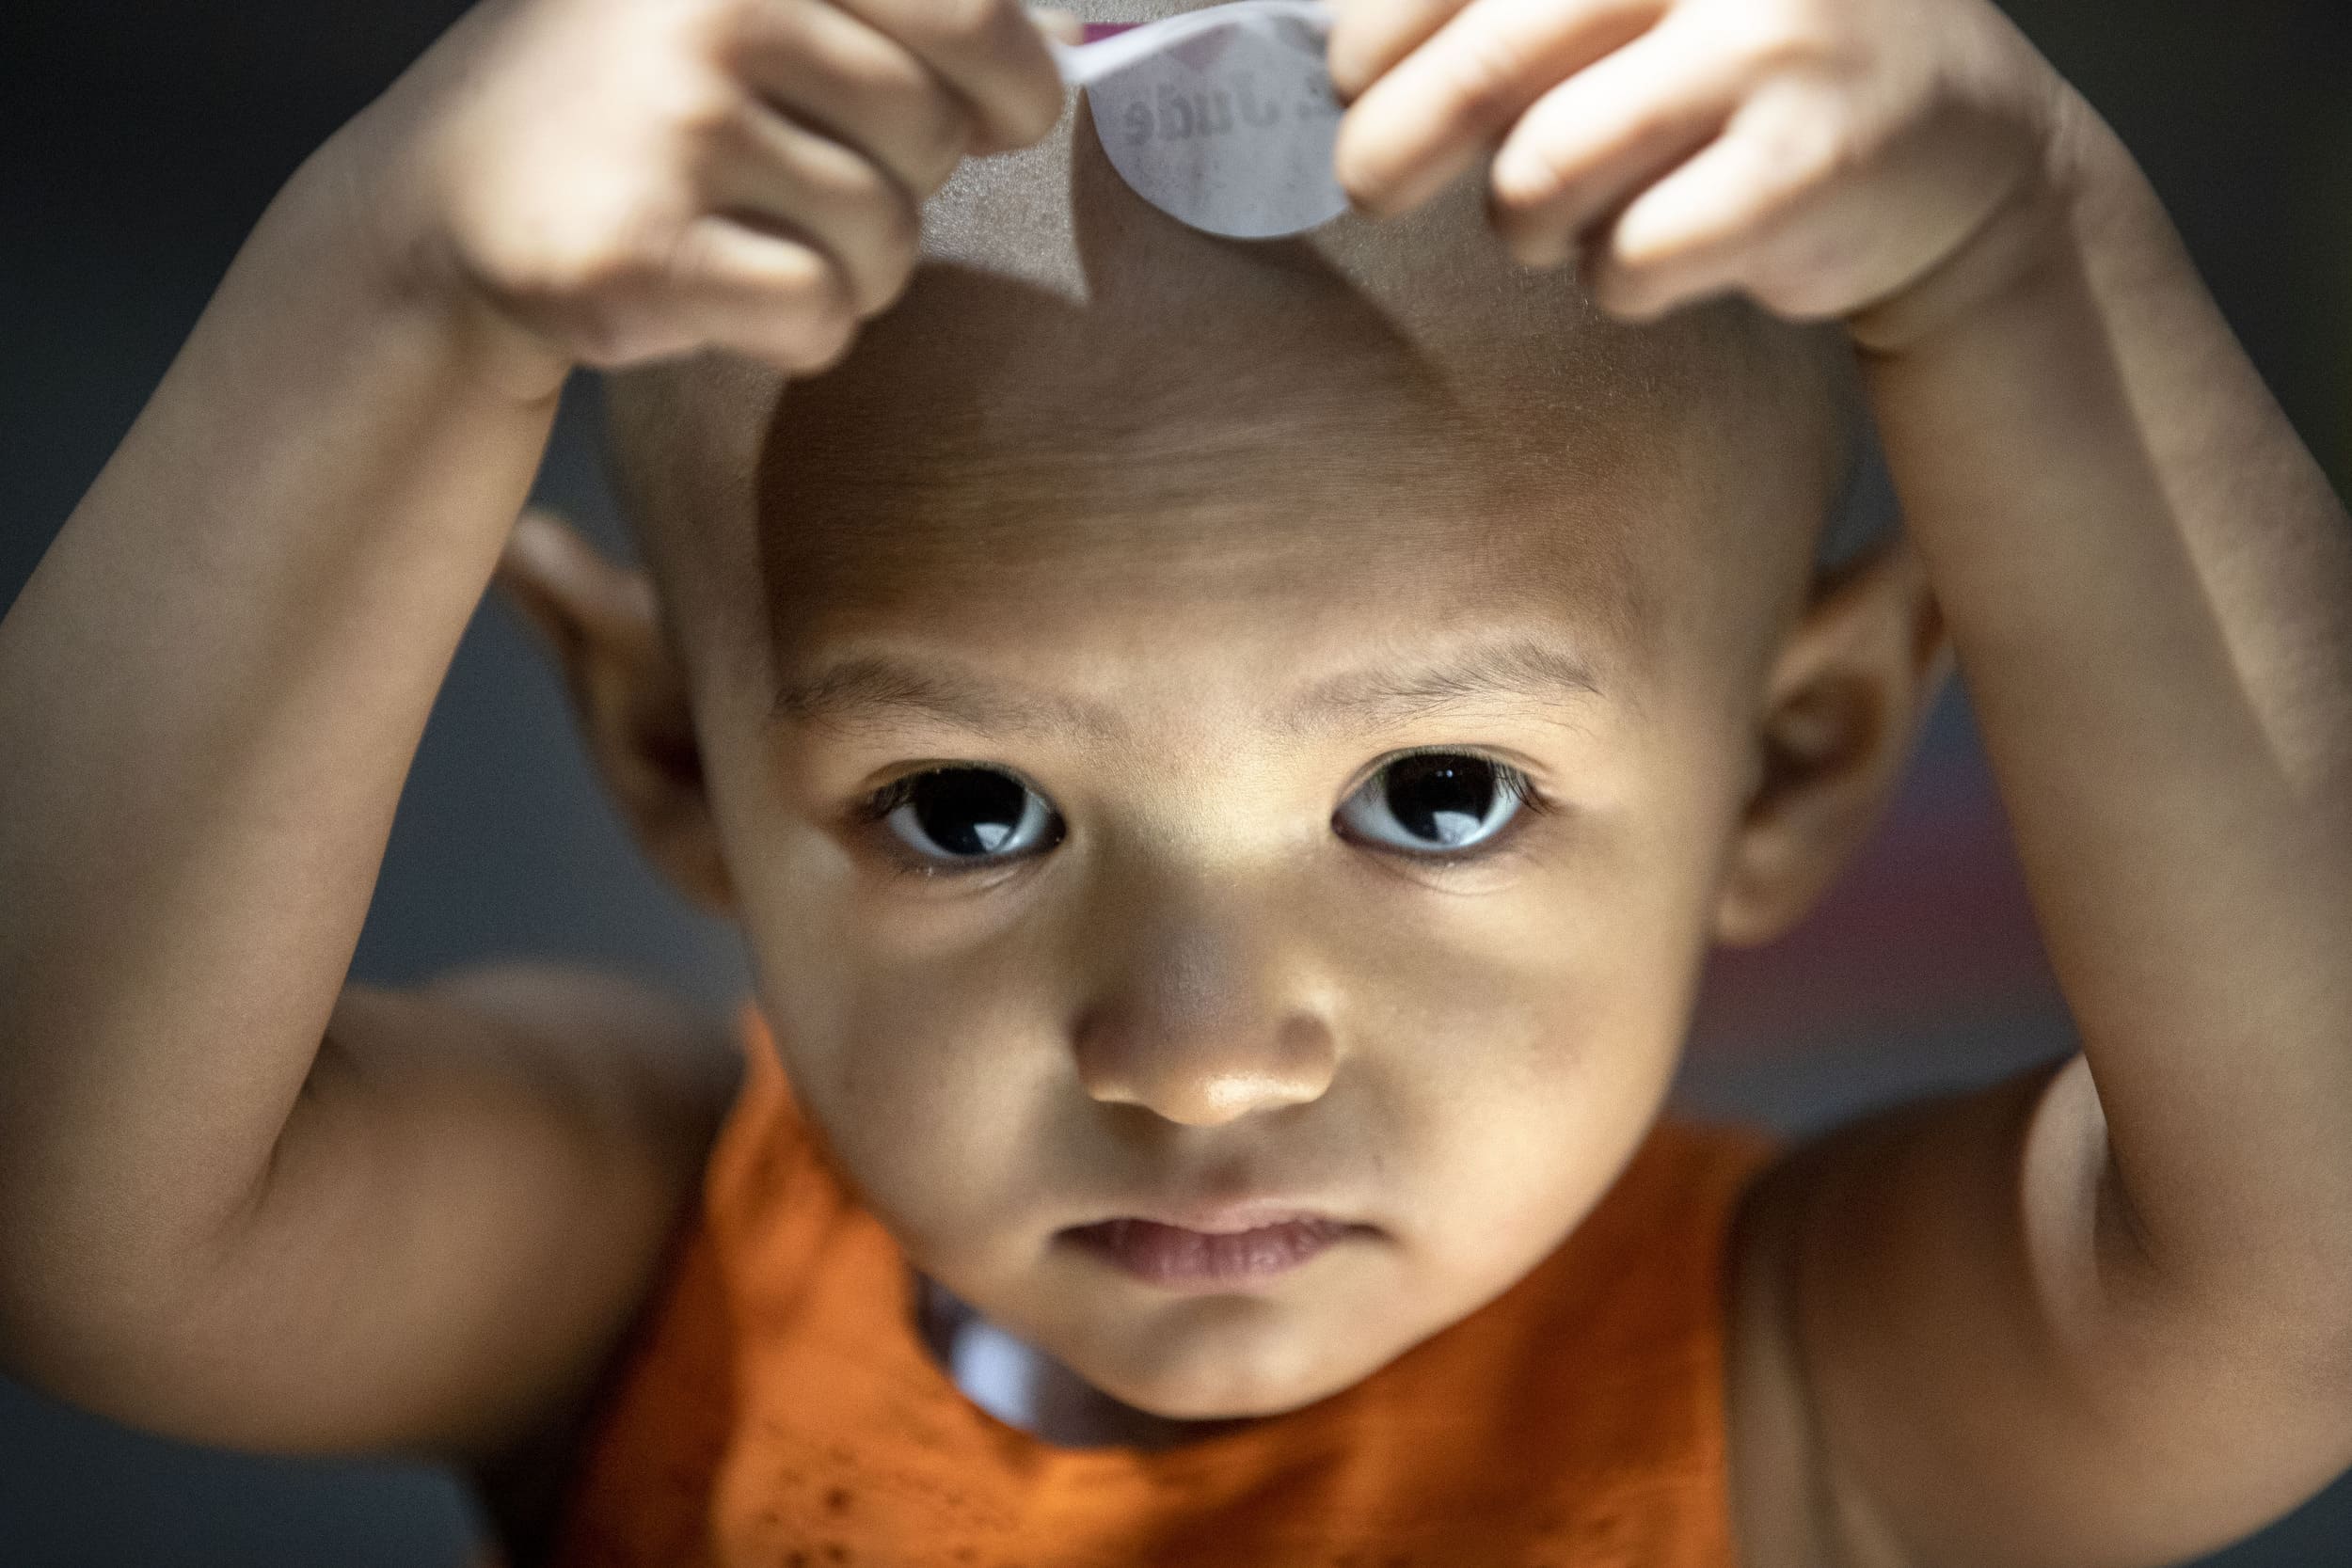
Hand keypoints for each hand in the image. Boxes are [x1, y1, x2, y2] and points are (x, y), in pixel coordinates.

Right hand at [337, 0, 1066, 391]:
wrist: (444, 206)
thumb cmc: (635, 106)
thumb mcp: (744, 8)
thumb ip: (890, 13)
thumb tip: (1074, 46)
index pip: (971, 9)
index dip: (1016, 81)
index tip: (1011, 116)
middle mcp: (717, 8)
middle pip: (932, 140)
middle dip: (899, 186)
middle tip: (806, 183)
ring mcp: (679, 127)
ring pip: (886, 240)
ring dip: (846, 268)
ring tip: (752, 239)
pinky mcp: (648, 249)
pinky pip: (822, 316)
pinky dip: (799, 332)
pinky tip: (730, 299)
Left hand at [1328, 0, 2076, 341]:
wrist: (1953, 143)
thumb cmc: (1741, 66)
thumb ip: (1513, 8)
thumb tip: (1340, 59)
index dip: (1373, 31)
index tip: (1347, 81)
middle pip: (1479, 67)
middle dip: (1393, 148)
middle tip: (1373, 185)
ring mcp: (1771, 48)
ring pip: (1541, 178)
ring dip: (1527, 223)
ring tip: (1569, 215)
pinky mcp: (1803, 170)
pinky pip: (1625, 261)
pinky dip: (1616, 280)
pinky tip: (1657, 256)